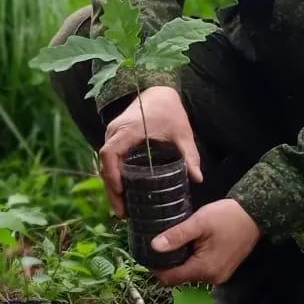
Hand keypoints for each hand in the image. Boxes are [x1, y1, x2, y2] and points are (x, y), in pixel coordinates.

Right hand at [98, 85, 201, 216]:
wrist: (158, 91)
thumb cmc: (170, 110)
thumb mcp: (182, 132)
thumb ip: (189, 155)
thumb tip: (198, 179)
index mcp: (129, 129)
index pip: (110, 152)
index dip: (112, 173)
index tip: (120, 191)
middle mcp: (115, 131)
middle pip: (105, 163)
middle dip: (111, 189)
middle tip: (122, 212)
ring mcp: (113, 134)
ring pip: (105, 163)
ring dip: (111, 185)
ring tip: (122, 208)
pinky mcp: (115, 137)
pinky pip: (110, 159)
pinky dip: (113, 176)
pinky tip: (123, 193)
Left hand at [148, 199, 260, 286]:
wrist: (255, 215)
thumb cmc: (227, 217)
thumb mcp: (199, 223)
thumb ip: (176, 235)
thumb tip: (154, 246)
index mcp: (203, 269)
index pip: (170, 278)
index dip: (156, 268)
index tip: (147, 253)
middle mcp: (211, 278)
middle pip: (179, 277)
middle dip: (167, 263)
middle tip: (158, 243)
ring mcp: (219, 275)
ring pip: (190, 273)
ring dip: (180, 261)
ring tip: (172, 241)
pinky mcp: (223, 269)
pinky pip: (200, 269)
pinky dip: (192, 260)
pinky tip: (188, 244)